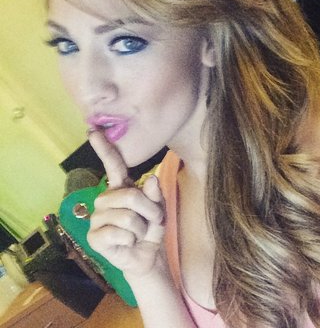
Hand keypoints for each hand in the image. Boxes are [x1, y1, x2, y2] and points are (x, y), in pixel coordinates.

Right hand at [87, 130, 165, 276]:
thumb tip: (151, 179)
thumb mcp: (159, 209)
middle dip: (150, 211)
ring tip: (139, 233)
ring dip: (142, 227)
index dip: (104, 148)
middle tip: (152, 221)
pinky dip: (132, 240)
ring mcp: (97, 218)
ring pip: (127, 216)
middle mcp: (105, 199)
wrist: (148, 256)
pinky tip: (128, 243)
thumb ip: (155, 194)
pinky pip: (119, 233)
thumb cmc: (151, 228)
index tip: (94, 130)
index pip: (113, 165)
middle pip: (130, 196)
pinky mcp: (94, 237)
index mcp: (121, 188)